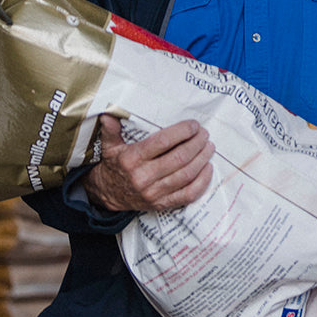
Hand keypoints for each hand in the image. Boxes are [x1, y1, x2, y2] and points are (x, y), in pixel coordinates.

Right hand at [82, 115, 213, 212]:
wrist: (107, 194)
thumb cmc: (114, 166)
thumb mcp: (110, 146)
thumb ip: (111, 130)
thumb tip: (109, 113)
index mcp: (132, 159)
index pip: (162, 142)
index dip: (182, 132)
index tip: (193, 125)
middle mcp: (143, 177)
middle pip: (179, 158)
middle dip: (196, 144)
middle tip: (204, 134)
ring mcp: (154, 193)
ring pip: (186, 175)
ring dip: (202, 159)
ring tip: (209, 146)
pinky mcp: (162, 204)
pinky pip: (188, 195)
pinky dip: (202, 182)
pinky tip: (208, 168)